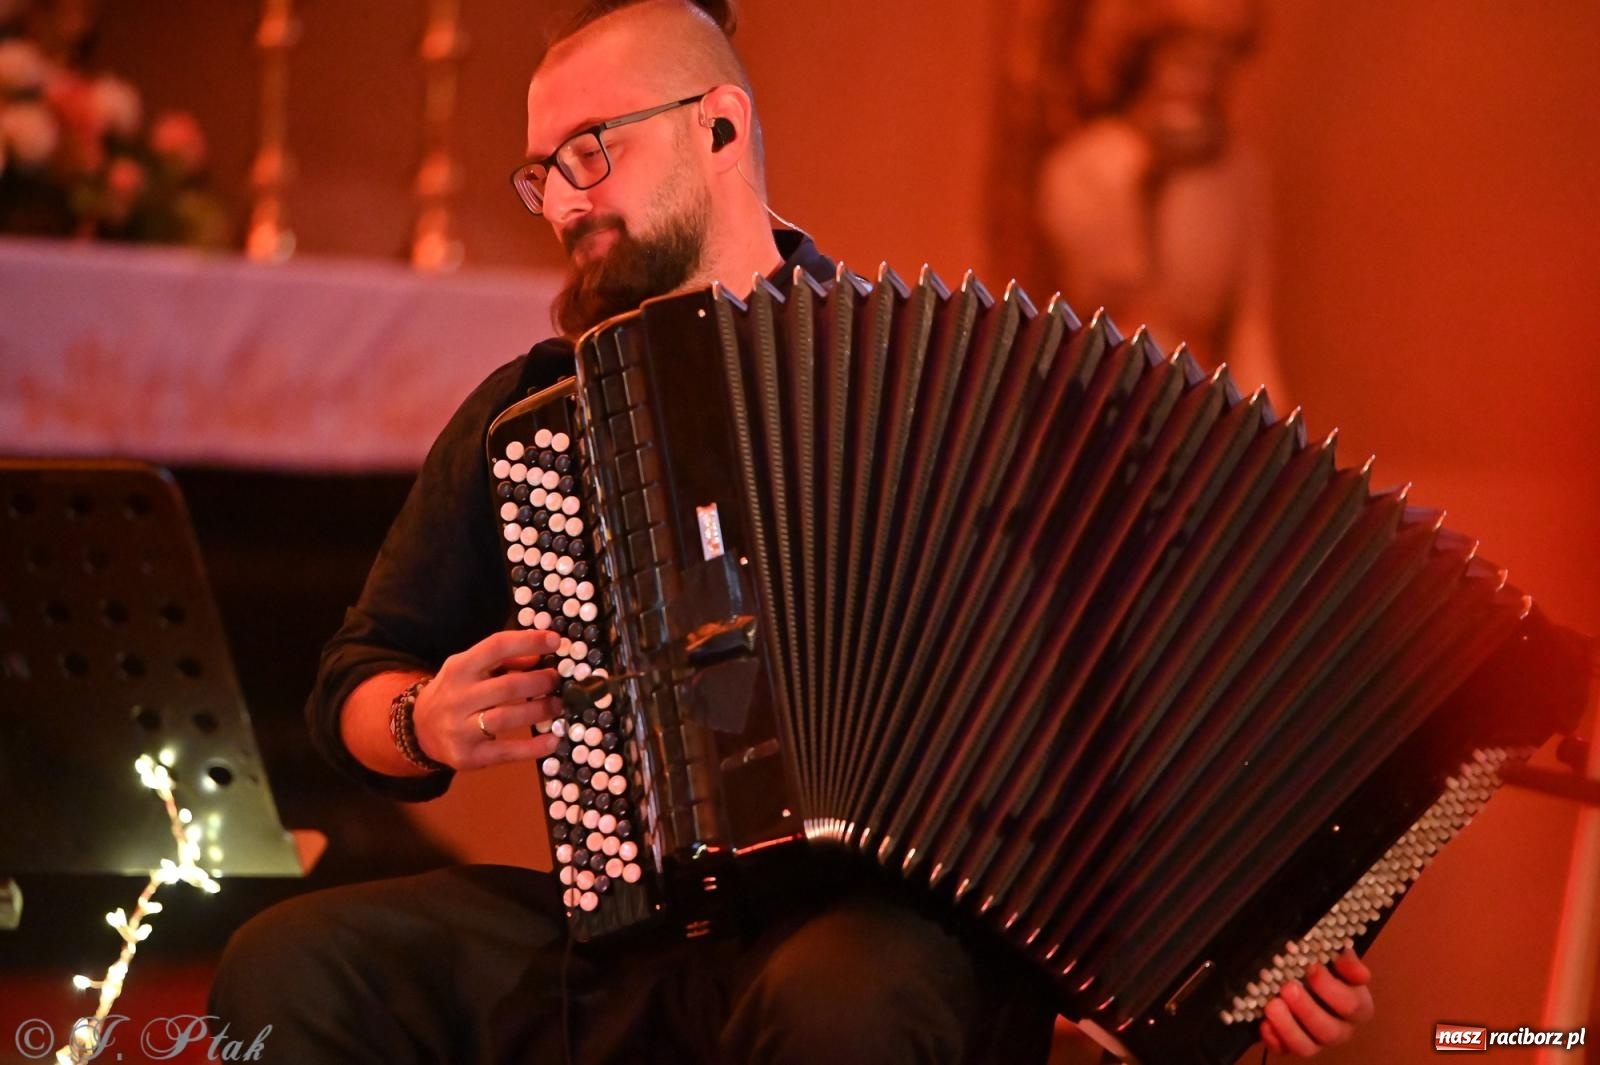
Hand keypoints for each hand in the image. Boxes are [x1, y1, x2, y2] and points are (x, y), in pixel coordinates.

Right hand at [412, 628, 564, 769]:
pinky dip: (533, 747)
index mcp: (460, 667)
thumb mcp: (471, 669)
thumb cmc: (456, 692)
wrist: (420, 730)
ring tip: (557, 706)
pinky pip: (506, 752)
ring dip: (540, 711)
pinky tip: (552, 740)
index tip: (554, 641)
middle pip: (508, 686)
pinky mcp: (467, 756)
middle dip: (540, 682)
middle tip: (557, 681)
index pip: (496, 647)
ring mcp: (460, 728)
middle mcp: (458, 697)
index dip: (528, 641)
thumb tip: (539, 657)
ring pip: (507, 718)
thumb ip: (504, 661)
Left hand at [1259, 950, 1374, 1056]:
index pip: (1352, 1006)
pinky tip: (1264, 1024)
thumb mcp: (1339, 962)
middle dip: (1307, 1010)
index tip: (1312, 967)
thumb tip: (1344, 953)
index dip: (1331, 988)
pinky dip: (1274, 1039)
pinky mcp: (1294, 1045)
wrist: (1309, 983)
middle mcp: (1341, 1030)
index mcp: (1357, 1008)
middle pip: (1330, 1032)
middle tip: (1288, 988)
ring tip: (1272, 1005)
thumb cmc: (1328, 972)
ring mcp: (1316, 1041)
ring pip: (1307, 1047)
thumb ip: (1346, 960)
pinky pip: (1284, 1050)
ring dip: (1288, 1028)